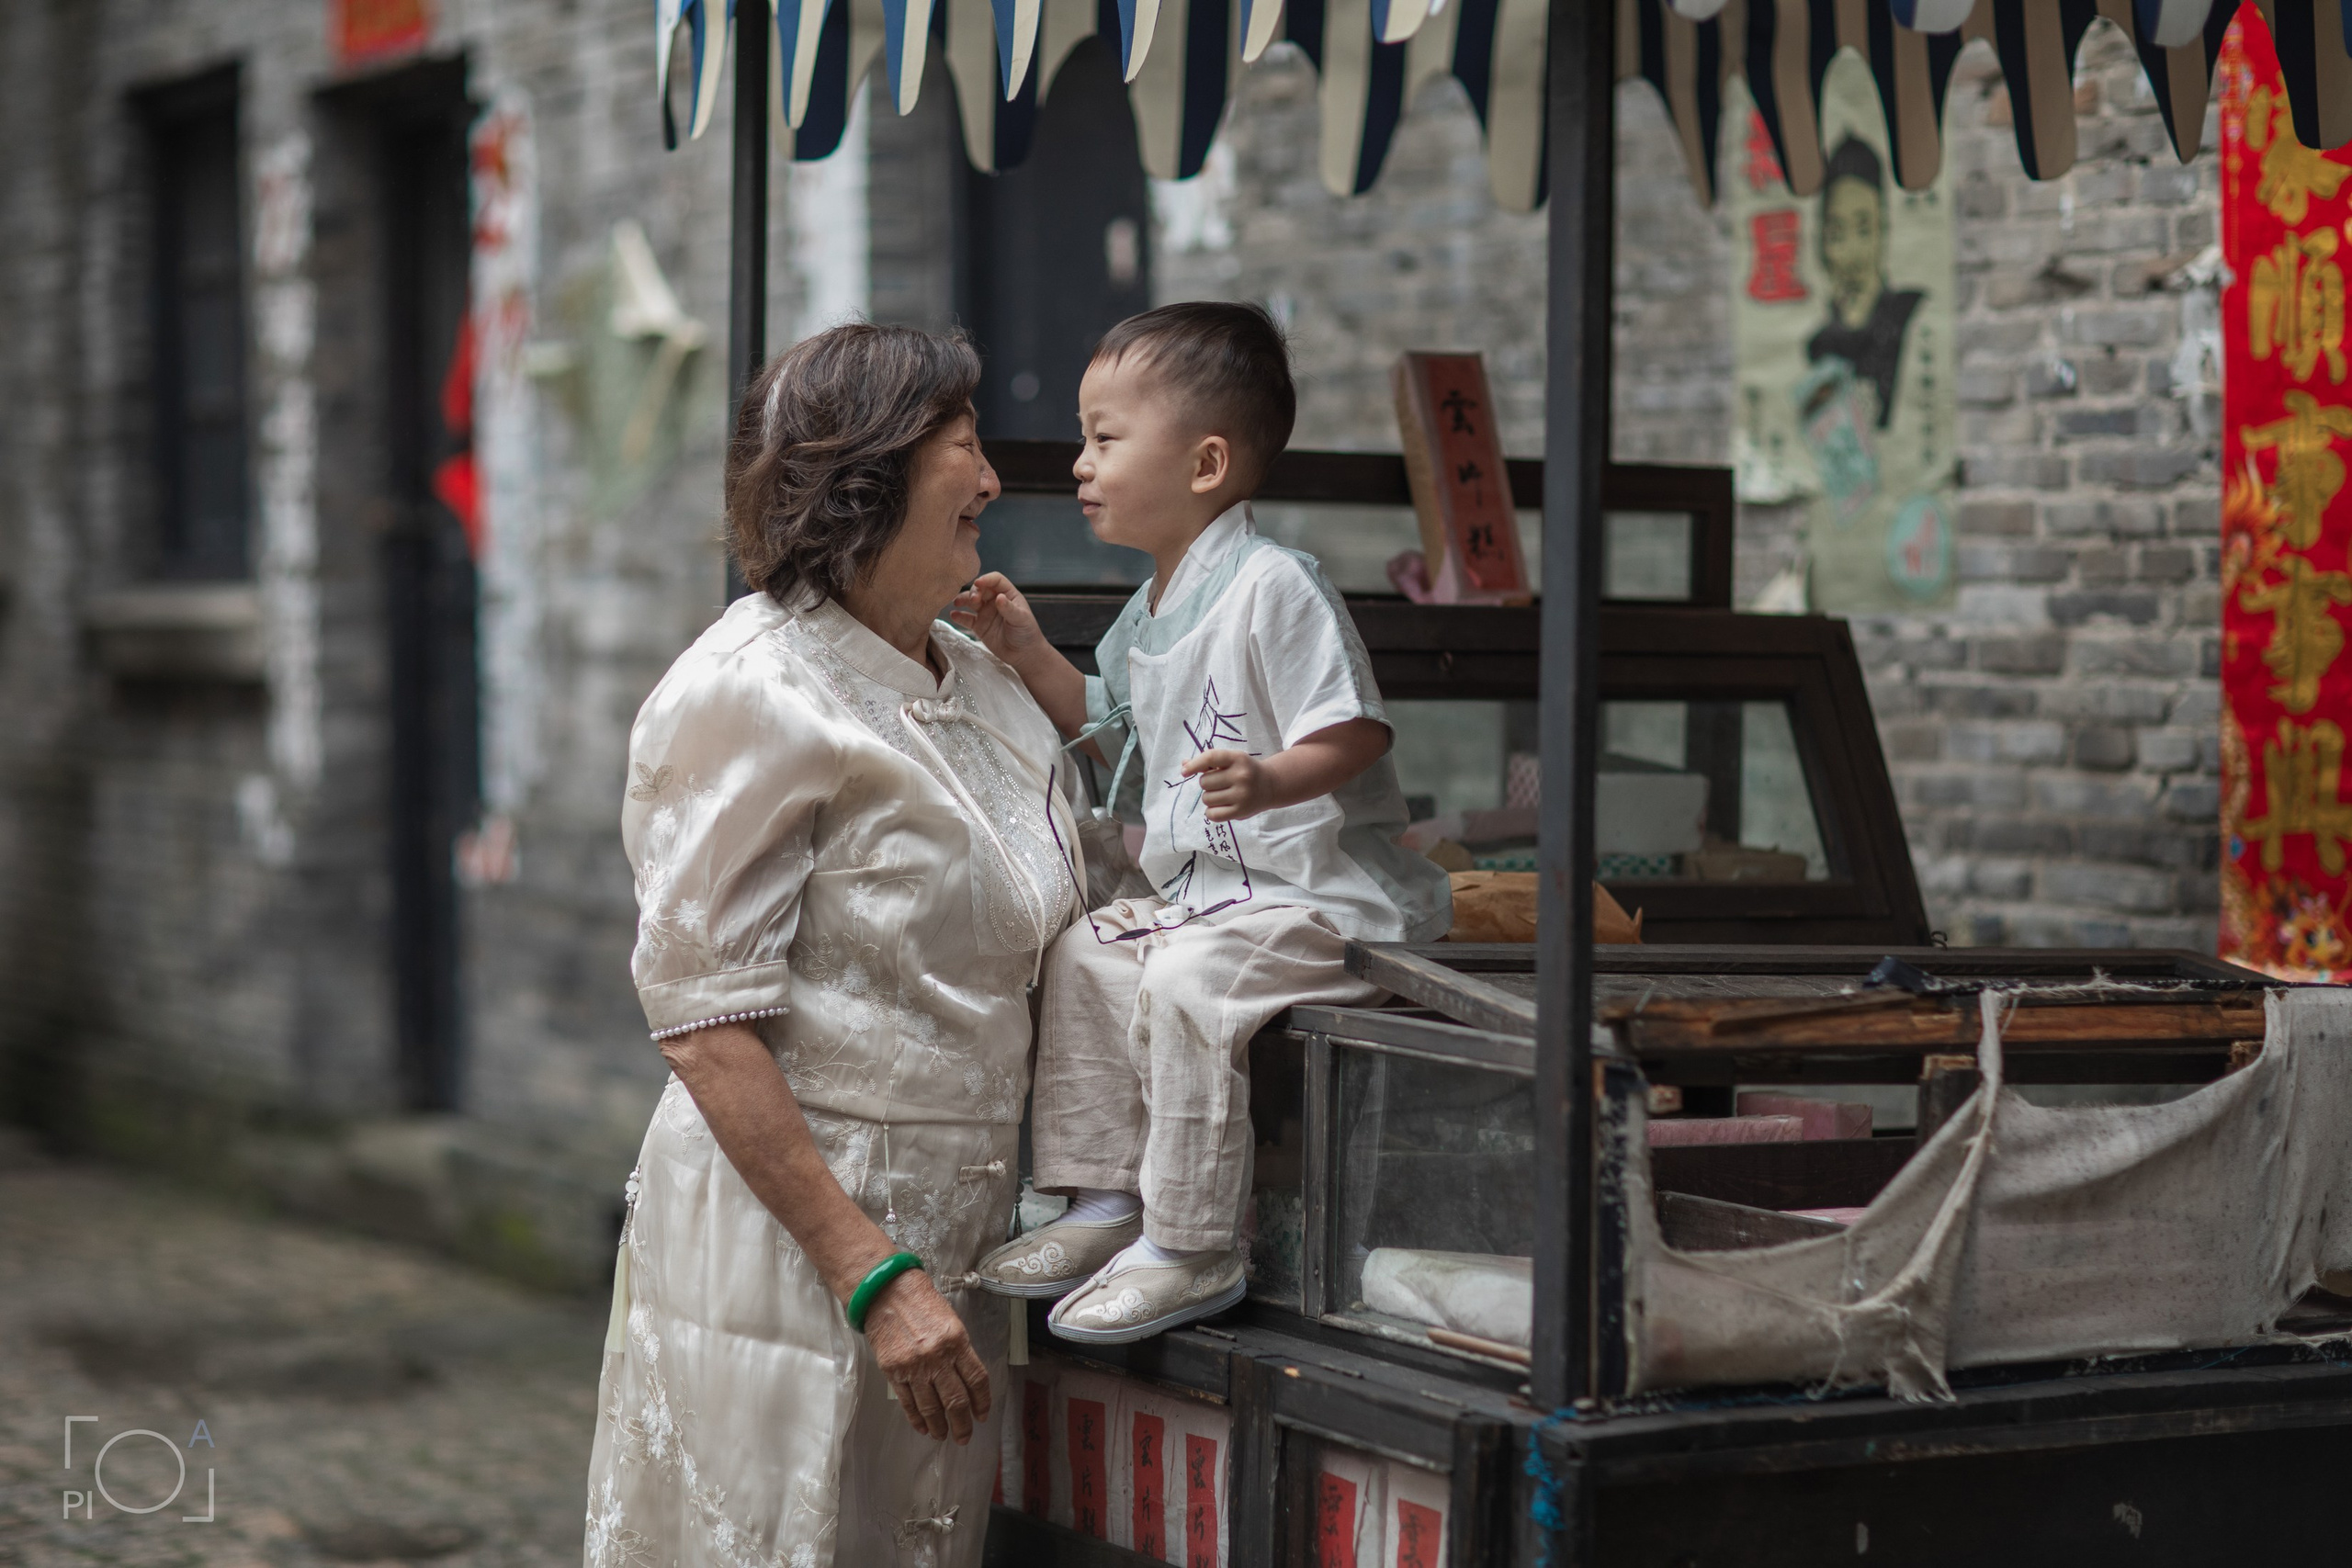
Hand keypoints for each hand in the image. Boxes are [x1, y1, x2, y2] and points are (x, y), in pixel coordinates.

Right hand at [860, 1270, 990, 1443]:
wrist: (886, 1291)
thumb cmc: (920, 1302)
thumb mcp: (950, 1321)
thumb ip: (959, 1350)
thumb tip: (966, 1379)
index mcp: (956, 1341)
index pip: (976, 1379)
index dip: (982, 1401)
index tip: (982, 1414)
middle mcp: (937, 1357)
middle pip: (955, 1400)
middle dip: (962, 1423)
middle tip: (964, 1436)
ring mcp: (914, 1366)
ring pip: (932, 1407)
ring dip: (939, 1426)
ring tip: (943, 1435)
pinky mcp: (893, 1372)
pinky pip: (908, 1402)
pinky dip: (916, 1418)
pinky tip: (923, 1427)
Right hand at [950, 572, 1045, 668]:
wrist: (1023, 654)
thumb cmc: (1027, 633)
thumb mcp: (1021, 619)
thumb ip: (1009, 609)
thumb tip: (999, 597)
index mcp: (1008, 595)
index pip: (996, 580)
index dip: (986, 579)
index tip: (978, 583)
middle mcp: (995, 601)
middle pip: (981, 589)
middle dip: (974, 591)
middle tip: (973, 600)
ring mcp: (986, 613)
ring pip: (971, 602)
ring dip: (963, 600)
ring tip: (957, 603)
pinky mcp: (979, 626)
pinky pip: (966, 619)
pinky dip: (959, 616)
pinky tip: (953, 615)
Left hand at [1183, 749, 1273, 821]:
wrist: (1270, 785)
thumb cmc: (1244, 770)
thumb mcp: (1230, 760)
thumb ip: (1208, 762)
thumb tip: (1185, 765)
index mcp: (1238, 758)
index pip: (1210, 757)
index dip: (1194, 765)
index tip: (1184, 772)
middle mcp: (1241, 776)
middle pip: (1204, 782)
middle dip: (1207, 783)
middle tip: (1220, 783)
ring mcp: (1242, 795)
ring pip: (1206, 798)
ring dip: (1210, 797)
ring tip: (1223, 794)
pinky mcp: (1241, 812)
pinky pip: (1212, 814)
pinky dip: (1211, 811)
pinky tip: (1220, 806)